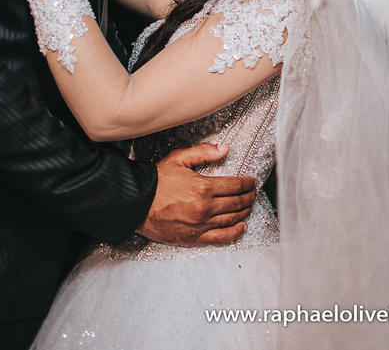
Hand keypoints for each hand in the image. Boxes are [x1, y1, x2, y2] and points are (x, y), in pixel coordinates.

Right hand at [137, 143, 257, 245]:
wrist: (135, 203)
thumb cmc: (156, 180)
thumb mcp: (179, 158)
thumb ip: (204, 152)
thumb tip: (225, 149)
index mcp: (203, 187)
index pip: (235, 186)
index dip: (247, 183)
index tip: (252, 181)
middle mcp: (204, 208)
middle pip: (237, 203)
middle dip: (249, 197)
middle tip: (253, 193)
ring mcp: (199, 225)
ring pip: (231, 219)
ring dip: (244, 212)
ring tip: (249, 206)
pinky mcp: (193, 238)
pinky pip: (220, 238)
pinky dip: (234, 233)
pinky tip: (242, 227)